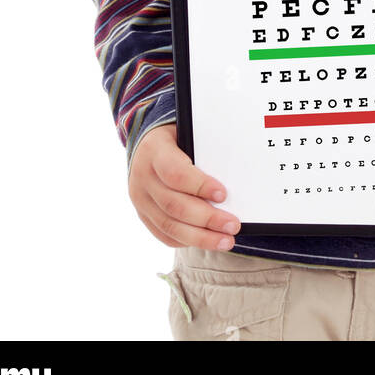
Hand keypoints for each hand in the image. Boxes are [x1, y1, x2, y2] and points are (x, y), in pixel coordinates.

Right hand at [127, 122, 240, 250]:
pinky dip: (187, 241)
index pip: (176, 173)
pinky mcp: (144, 215)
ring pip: (170, 226)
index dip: (200, 186)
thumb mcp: (187, 134)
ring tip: (226, 241)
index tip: (223, 195)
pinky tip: (207, 241)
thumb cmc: (176, 139)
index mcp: (154, 151)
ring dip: (201, 237)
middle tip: (233, 225)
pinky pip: (164, 235)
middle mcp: (143, 178)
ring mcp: (140, 200)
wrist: (145, 147)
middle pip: (175, 205)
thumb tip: (234, 176)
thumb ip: (204, 151)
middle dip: (207, 219)